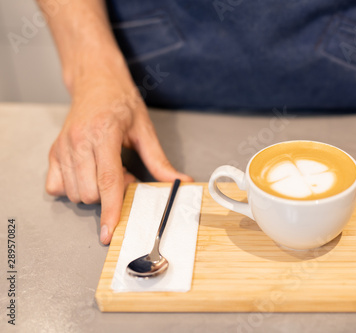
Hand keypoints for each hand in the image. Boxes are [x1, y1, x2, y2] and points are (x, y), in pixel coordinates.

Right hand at [46, 80, 191, 244]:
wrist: (96, 81)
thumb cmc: (120, 102)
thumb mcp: (145, 129)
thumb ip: (160, 161)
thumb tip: (180, 181)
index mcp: (104, 133)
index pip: (108, 181)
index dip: (111, 209)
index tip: (109, 231)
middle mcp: (79, 141)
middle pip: (90, 192)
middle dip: (109, 195)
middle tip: (123, 175)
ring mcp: (63, 147)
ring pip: (74, 193)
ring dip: (94, 191)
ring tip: (106, 170)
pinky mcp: (54, 151)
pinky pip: (56, 186)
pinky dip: (73, 188)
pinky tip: (88, 173)